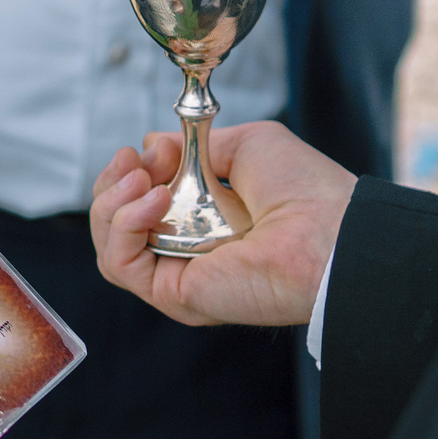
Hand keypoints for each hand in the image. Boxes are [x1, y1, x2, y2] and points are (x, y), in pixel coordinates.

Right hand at [89, 121, 354, 328]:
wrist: (328, 231)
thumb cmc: (303, 188)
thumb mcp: (245, 143)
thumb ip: (194, 143)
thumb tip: (151, 145)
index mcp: (203, 216)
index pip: (139, 199)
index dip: (132, 171)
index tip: (146, 150)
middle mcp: (186, 247)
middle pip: (115, 222)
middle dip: (112, 184)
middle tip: (134, 162)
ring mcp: (178, 273)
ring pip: (109, 244)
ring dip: (110, 204)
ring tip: (142, 179)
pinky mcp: (173, 295)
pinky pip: (120, 264)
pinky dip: (124, 226)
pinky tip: (154, 200)